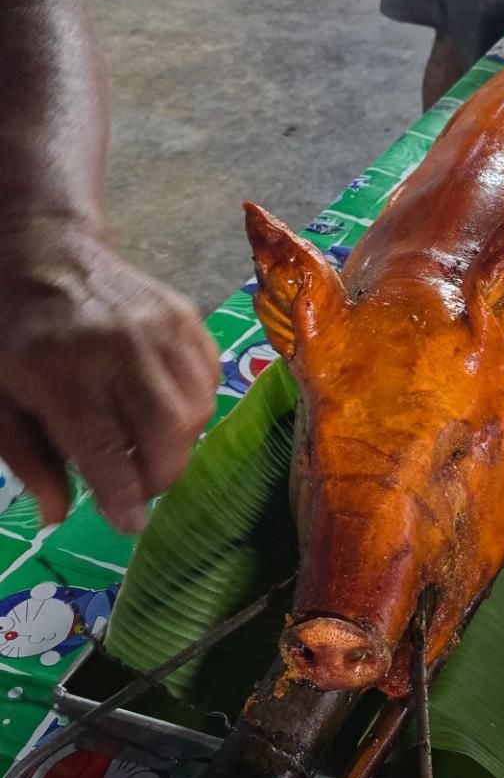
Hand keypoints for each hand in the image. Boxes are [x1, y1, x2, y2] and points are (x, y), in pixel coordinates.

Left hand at [0, 220, 218, 533]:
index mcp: (59, 372)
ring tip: (147, 447)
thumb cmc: (11, 334)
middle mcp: (117, 348)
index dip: (123, 495)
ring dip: (178, 444)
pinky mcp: (185, 316)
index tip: (130, 525)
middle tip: (137, 486)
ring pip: (197, 409)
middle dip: (159, 475)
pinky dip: (195, 406)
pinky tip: (163, 409)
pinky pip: (209, 378)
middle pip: (166, 432)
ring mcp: (159, 328)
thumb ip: (26, 458)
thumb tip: (59, 514)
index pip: (105, 449)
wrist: (44, 252)